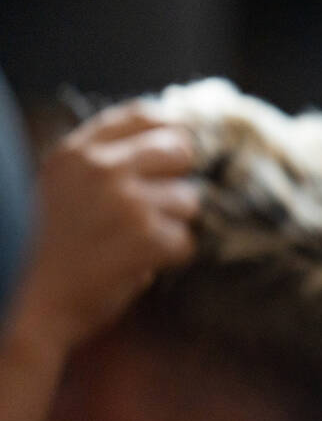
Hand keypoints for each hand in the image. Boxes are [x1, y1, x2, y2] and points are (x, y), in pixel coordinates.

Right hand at [13, 102, 199, 348]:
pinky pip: (186, 241)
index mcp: (77, 151)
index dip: (169, 133)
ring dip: (171, 226)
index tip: (173, 155)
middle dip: (176, 180)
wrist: (33, 305)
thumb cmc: (52, 249)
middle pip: (180, 150)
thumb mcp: (63, 187)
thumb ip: (105, 161)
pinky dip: (170, 258)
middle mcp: (101, 167)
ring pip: (189, 200)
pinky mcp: (146, 237)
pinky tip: (137, 264)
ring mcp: (126, 200)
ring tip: (132, 243)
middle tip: (156, 209)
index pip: (144, 115)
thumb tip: (171, 136)